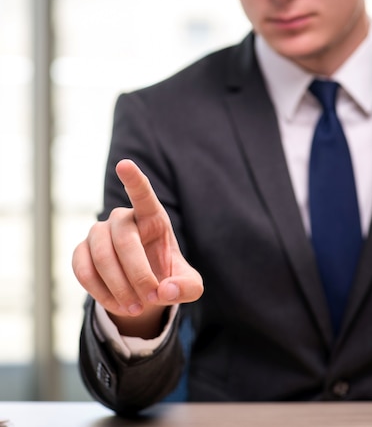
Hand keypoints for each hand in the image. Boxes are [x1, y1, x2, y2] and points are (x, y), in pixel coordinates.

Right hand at [72, 159, 202, 334]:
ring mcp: (99, 233)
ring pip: (102, 255)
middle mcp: (123, 219)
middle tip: (151, 299)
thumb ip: (187, 288)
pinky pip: (83, 269)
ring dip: (119, 286)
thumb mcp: (188, 285)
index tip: (124, 164)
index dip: (134, 180)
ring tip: (136, 308)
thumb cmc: (168, 278)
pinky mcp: (81, 252)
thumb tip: (165, 290)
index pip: (142, 194)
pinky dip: (101, 292)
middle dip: (138, 273)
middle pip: (124, 238)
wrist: (142, 292)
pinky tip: (117, 304)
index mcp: (152, 217)